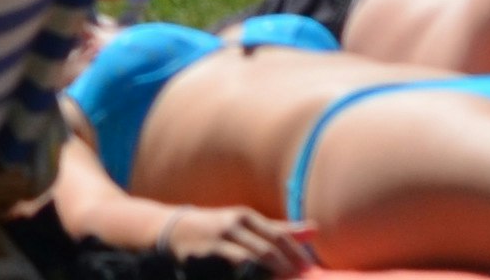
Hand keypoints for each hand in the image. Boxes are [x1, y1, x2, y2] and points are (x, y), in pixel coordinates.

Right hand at [162, 205, 309, 272]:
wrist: (174, 230)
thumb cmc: (220, 229)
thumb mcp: (247, 224)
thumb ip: (281, 230)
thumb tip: (315, 230)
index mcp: (245, 217)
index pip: (278, 236)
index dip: (295, 254)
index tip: (309, 270)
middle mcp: (231, 226)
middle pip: (266, 251)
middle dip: (286, 269)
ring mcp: (216, 242)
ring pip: (248, 263)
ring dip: (268, 276)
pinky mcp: (202, 258)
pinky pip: (229, 272)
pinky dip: (245, 277)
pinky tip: (254, 279)